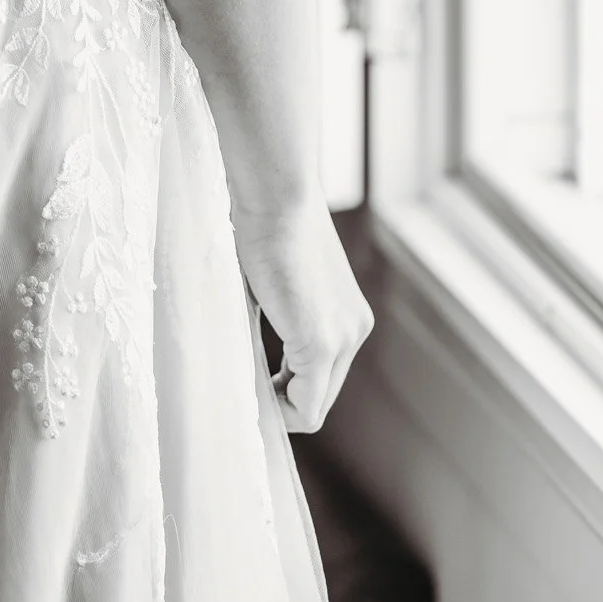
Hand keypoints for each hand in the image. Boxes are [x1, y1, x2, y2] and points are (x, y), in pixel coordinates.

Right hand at [233, 189, 372, 432]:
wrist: (276, 194)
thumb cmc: (265, 220)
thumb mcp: (279, 280)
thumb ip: (280, 314)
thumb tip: (255, 352)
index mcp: (347, 314)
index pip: (323, 373)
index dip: (287, 384)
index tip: (256, 377)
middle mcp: (354, 330)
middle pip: (321, 394)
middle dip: (284, 398)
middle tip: (248, 390)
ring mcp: (343, 338)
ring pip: (315, 404)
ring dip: (280, 404)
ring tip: (248, 389)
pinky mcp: (320, 343)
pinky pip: (306, 405)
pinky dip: (279, 407)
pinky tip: (253, 390)